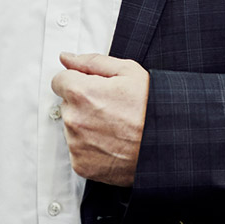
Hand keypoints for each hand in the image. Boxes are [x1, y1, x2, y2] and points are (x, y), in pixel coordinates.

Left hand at [49, 52, 148, 186]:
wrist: (165, 143)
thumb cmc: (151, 107)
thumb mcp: (128, 71)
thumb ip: (91, 62)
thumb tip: (66, 58)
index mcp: (81, 93)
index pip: (59, 80)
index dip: (79, 81)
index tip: (95, 89)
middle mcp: (73, 119)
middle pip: (66, 105)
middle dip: (82, 104)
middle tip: (110, 108)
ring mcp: (76, 144)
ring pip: (72, 127)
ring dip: (85, 125)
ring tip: (113, 127)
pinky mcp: (80, 165)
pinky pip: (77, 150)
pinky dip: (90, 147)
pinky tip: (110, 143)